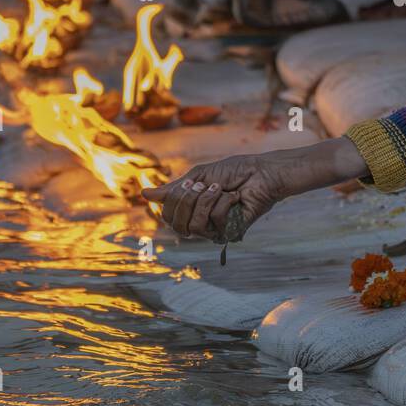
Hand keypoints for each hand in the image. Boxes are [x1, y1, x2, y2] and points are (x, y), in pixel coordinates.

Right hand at [142, 137, 367, 239]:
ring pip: (193, 225)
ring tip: (223, 190)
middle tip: (207, 185)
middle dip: (189, 198)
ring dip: (207, 201)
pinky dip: (223, 203)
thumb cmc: (235, 171)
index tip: (191, 183)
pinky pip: (214, 222)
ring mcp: (215, 230)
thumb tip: (144, 194)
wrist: (261, 172)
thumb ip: (174, 189)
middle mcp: (201, 222)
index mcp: (192, 209)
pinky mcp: (230, 233)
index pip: (167, 215)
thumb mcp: (199, 176)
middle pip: (175, 223)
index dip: (174, 199)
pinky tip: (236, 198)